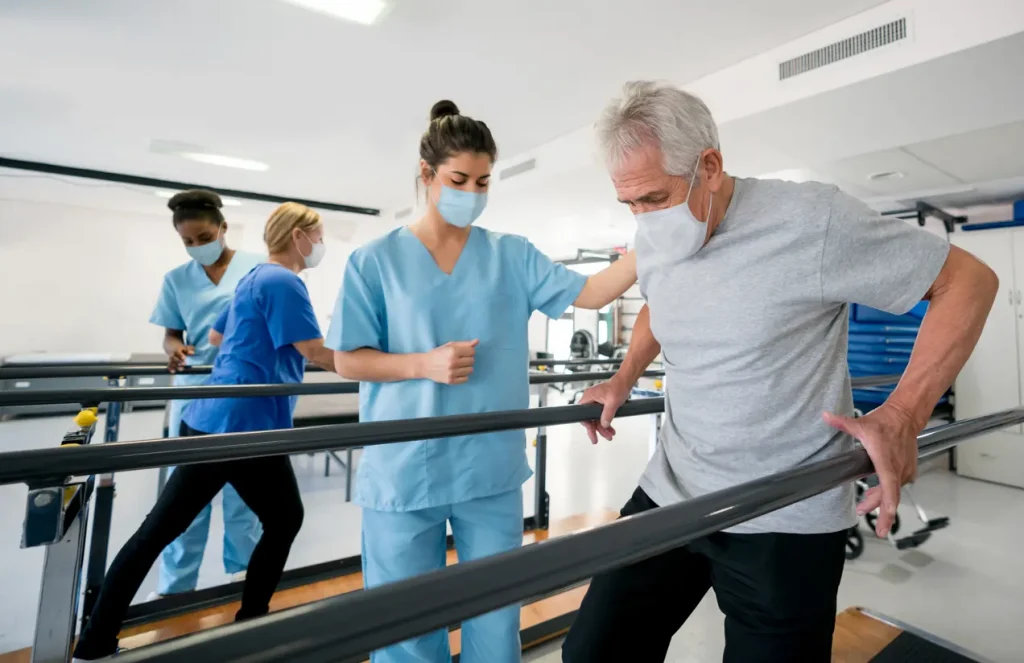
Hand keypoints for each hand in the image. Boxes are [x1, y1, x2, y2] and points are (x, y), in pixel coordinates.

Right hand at [168, 345, 194, 372]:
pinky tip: (173, 371)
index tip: (184, 358)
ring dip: (175, 366)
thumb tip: (192, 353)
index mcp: (177, 350)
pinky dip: (171, 368)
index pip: (179, 352)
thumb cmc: (181, 348)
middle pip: (174, 358)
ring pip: (172, 362)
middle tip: (183, 364)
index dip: (181, 355)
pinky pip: (170, 365)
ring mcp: (171, 358)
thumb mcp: (185, 347)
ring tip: (180, 369)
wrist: (170, 346)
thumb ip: (189, 350)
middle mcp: (173, 354)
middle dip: (178, 361)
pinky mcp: (170, 361)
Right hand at [421, 340, 477, 384]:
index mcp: (453, 351)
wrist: (424, 365)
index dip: (468, 351)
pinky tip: (456, 372)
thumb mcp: (449, 346)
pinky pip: (466, 379)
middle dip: (467, 359)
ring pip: (470, 370)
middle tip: (458, 359)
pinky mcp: (451, 381)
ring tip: (458, 366)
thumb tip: (477, 341)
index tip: (462, 352)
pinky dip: (463, 375)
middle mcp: (453, 362)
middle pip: (472, 361)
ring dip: (466, 367)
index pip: (472, 351)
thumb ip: (464, 344)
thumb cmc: (437, 354)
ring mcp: (452, 372)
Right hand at [579, 377, 631, 443]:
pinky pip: (601, 416)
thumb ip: (607, 414)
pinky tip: (611, 429)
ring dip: (603, 428)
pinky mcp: (601, 404)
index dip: (587, 425)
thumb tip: (604, 425)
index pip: (582, 414)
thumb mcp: (612, 402)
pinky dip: (606, 423)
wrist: (625, 382)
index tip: (592, 433)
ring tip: (610, 435)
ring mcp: (595, 402)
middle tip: (598, 439)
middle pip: (590, 419)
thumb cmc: (618, 387)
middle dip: (597, 430)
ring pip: (596, 419)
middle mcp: (590, 400)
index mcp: (588, 397)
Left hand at [823, 402, 921, 537]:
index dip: (888, 505)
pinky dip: (887, 492)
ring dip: (880, 500)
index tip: (887, 519)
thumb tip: (825, 416)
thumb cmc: (885, 422)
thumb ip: (842, 423)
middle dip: (881, 512)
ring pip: (893, 492)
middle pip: (890, 496)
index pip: (889, 487)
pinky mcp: (908, 470)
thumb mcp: (860, 424)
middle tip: (870, 522)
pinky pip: (897, 486)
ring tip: (864, 505)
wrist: (905, 417)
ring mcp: (904, 470)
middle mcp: (898, 468)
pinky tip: (876, 493)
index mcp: (885, 461)